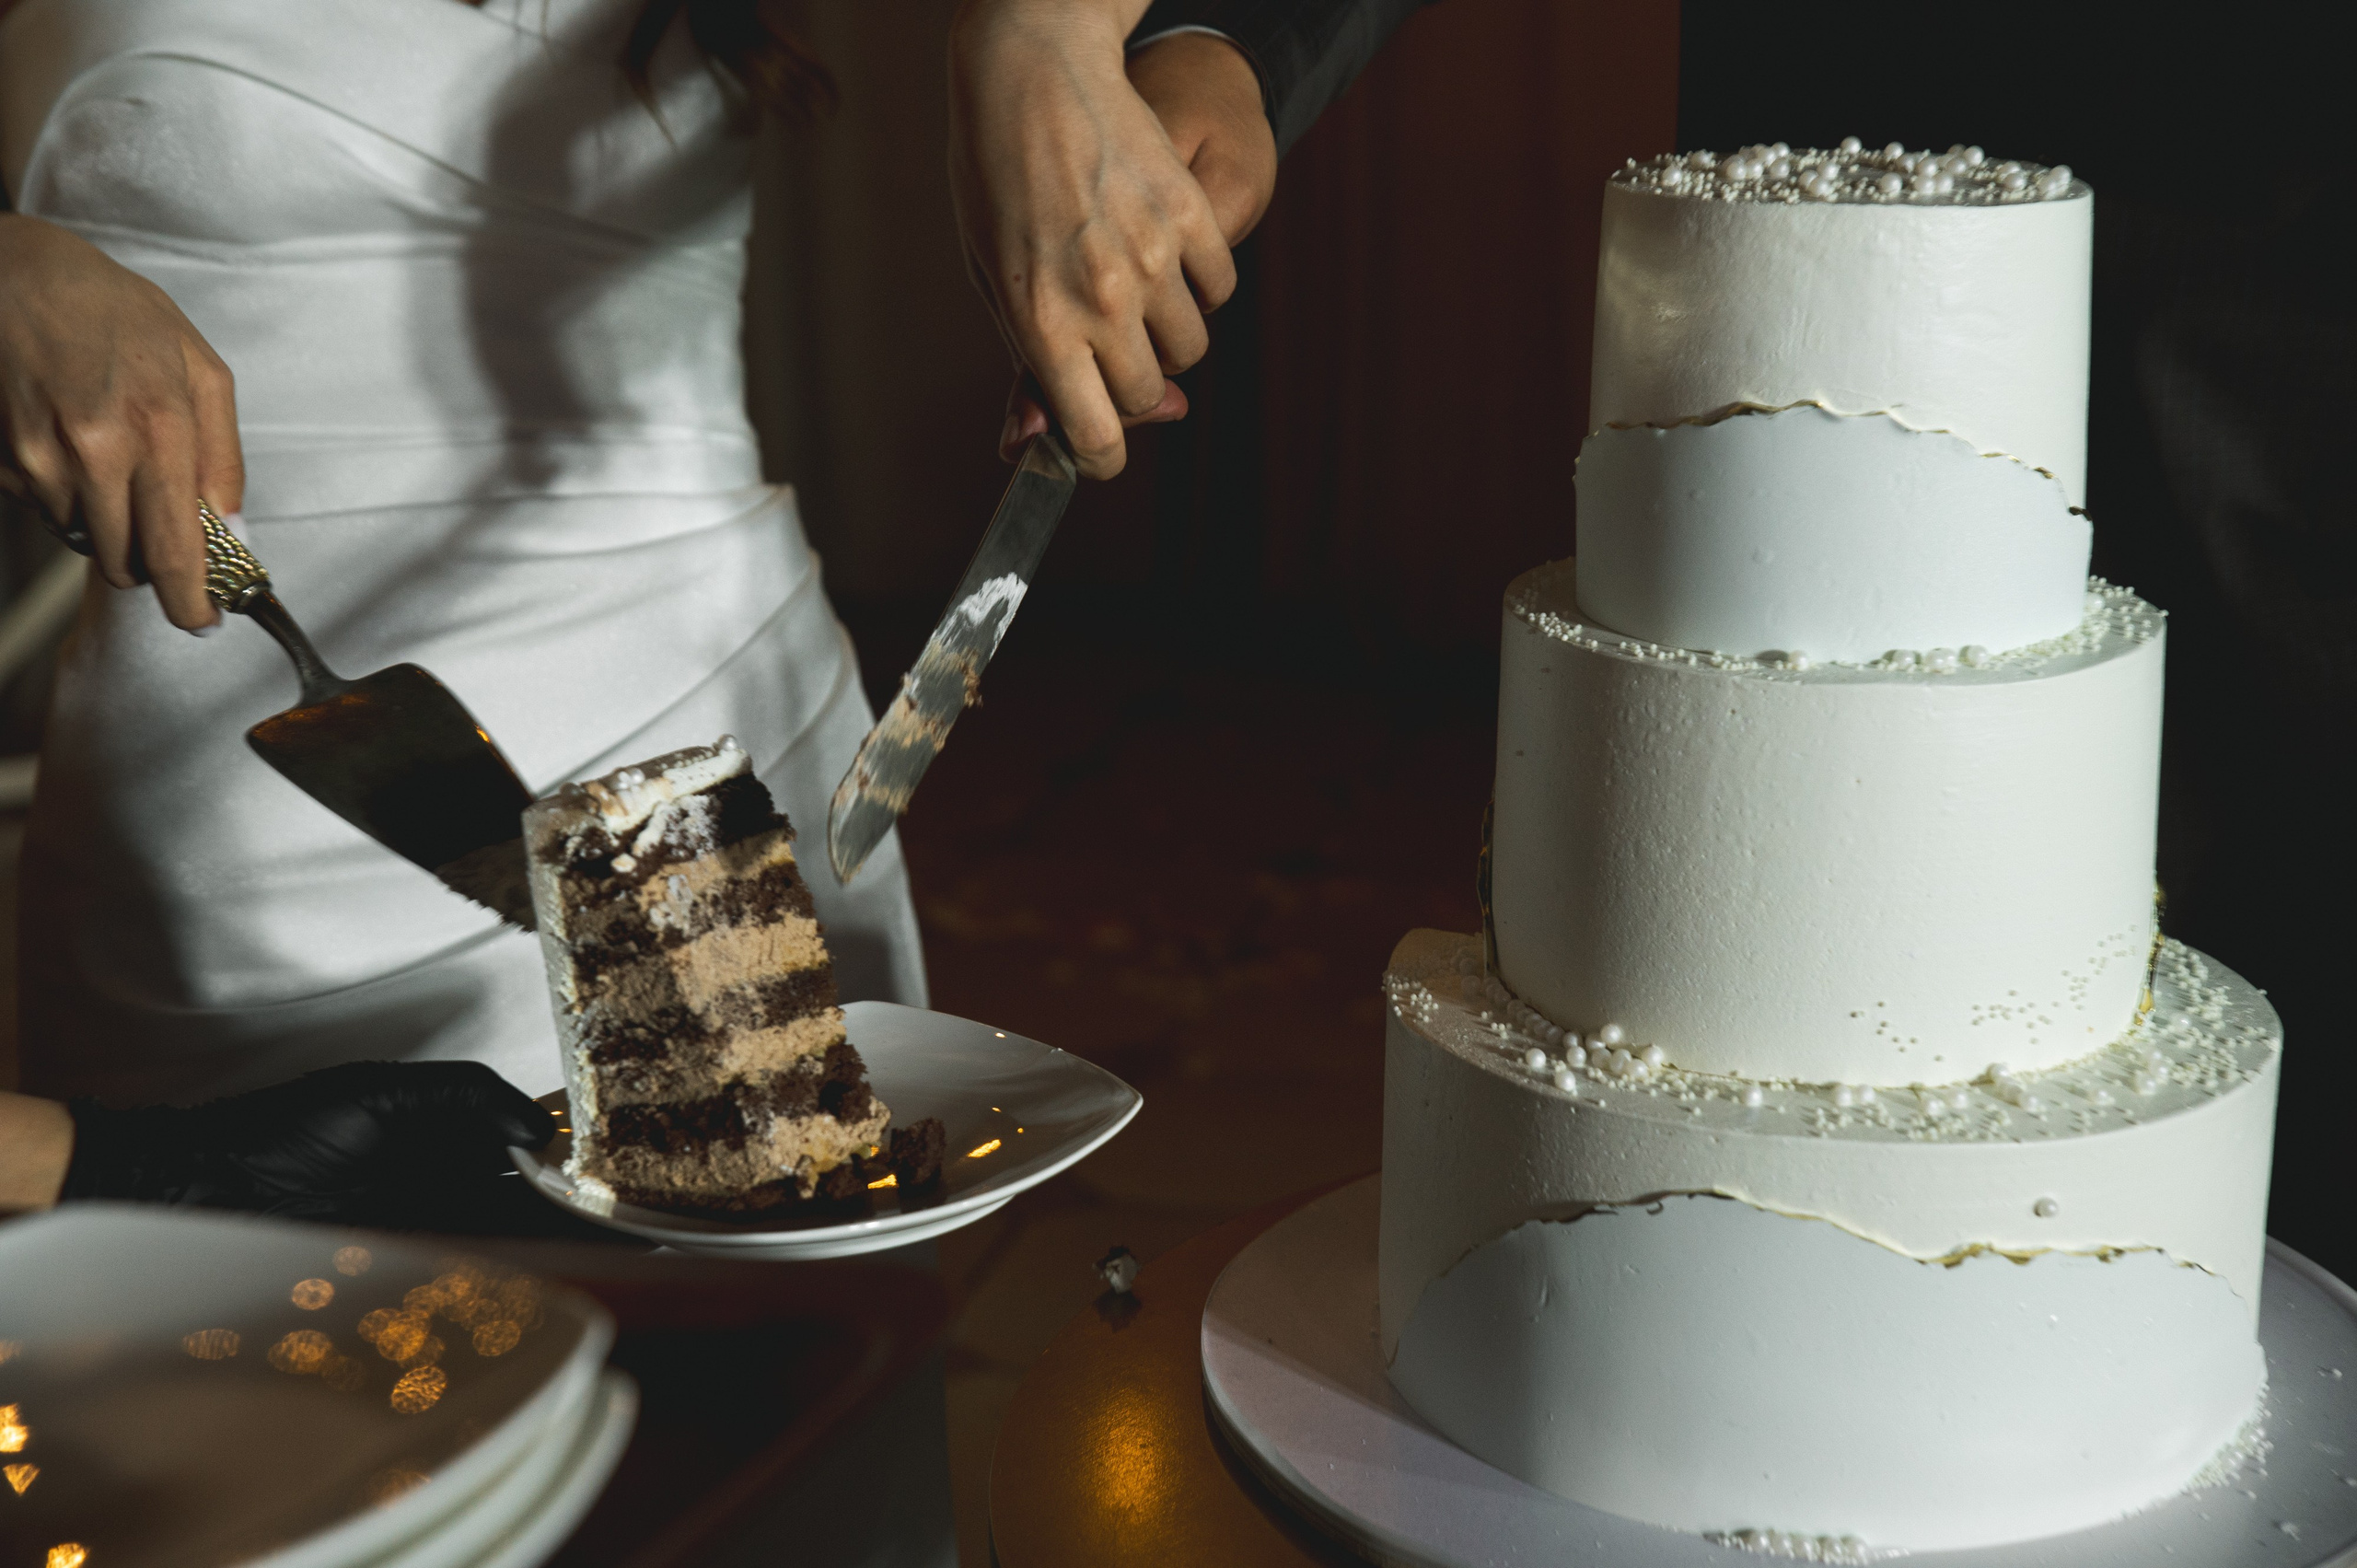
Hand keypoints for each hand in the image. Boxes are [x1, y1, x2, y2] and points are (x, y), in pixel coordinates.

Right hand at [0, 212, 241, 631]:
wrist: (23, 274)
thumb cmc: (119, 316)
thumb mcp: (202, 371)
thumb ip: (224, 459)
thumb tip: (232, 533)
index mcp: (160, 427)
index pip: (177, 548)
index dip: (190, 600)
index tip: (201, 621)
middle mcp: (98, 450)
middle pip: (126, 561)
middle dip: (148, 562)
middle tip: (157, 527)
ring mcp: (42, 457)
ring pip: (84, 539)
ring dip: (106, 523)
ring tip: (110, 457)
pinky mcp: (6, 457)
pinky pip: (43, 509)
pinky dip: (64, 494)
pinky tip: (69, 441)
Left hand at [58, 1060, 555, 1227]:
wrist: (208, 1189)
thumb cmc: (283, 1131)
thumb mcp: (378, 1093)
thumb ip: (461, 1094)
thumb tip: (536, 1126)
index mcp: (436, 1126)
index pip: (516, 1136)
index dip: (560, 1147)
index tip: (601, 1159)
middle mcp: (435, 1175)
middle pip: (517, 1190)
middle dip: (563, 1200)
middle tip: (609, 1212)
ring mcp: (420, 1224)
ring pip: (498, 1232)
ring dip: (544, 1239)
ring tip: (592, 1245)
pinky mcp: (400, 1267)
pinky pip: (461, 1268)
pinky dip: (502, 1270)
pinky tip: (538, 1270)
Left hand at [951, 0, 1241, 478]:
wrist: (1030, 75)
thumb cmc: (996, 181)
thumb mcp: (994, 281)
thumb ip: (1028, 366)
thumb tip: (1046, 441)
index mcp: (1043, 323)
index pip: (1096, 437)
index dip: (1102, 458)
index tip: (1101, 452)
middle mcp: (1103, 298)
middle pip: (1145, 396)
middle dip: (1127, 388)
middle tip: (1105, 348)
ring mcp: (1154, 256)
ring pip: (1190, 348)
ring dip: (1166, 337)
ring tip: (1132, 292)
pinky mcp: (1192, 215)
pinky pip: (1220, 289)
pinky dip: (1199, 286)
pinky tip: (1163, 255)